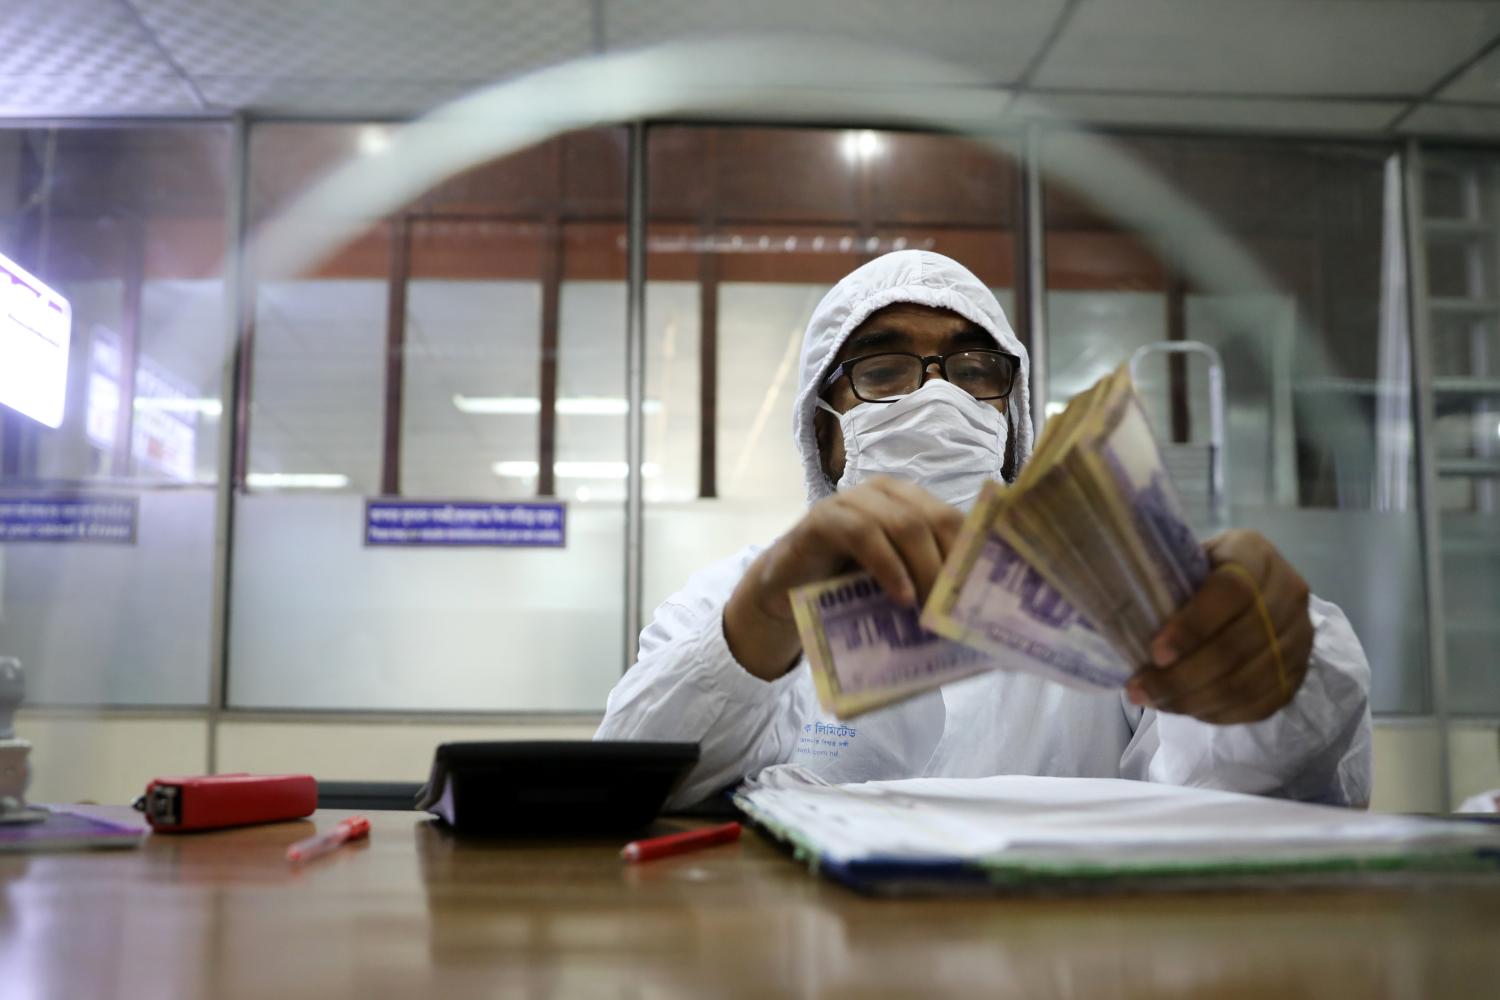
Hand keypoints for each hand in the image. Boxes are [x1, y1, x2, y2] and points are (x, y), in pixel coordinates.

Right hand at [723, 476, 963, 680]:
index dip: (974, 553)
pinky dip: (888, 566)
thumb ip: (927, 582)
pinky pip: (864, 534)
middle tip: (959, 609)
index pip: (955, 519)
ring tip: (932, 608)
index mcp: (911, 502)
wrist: (785, 592)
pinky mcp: (824, 518)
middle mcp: (886, 493)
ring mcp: (853, 501)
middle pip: (936, 519)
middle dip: (952, 565)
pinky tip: (901, 596)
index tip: (988, 593)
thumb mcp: (896, 582)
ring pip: (905, 523)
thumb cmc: (847, 588)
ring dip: (925, 568)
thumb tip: (977, 613)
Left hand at [1126, 529, 1313, 723]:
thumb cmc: (1198, 573)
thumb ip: (1162, 580)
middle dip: (1182, 676)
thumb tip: (1115, 609)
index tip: (1155, 652)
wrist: (1247, 587)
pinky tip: (1185, 709)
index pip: (1233, 591)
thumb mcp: (1183, 561)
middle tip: (1139, 689)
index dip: (1193, 626)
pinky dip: (1217, 713)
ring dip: (1194, 700)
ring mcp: (1300, 637)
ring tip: (1154, 702)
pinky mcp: (1298, 673)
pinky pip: (1259, 704)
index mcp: (1255, 553)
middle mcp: (1289, 593)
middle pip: (1238, 645)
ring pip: (1248, 681)